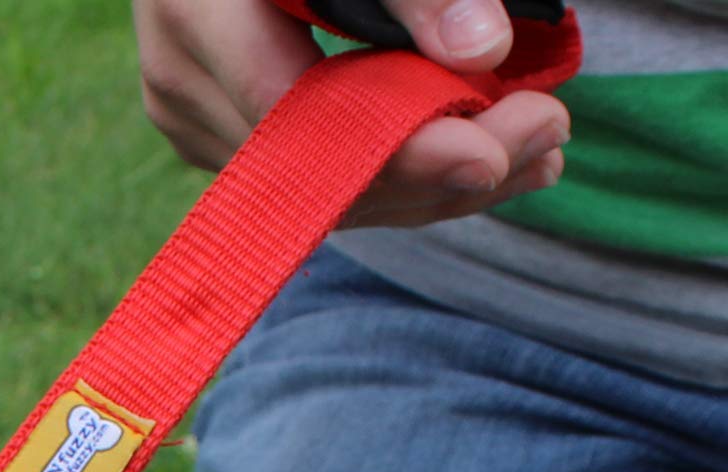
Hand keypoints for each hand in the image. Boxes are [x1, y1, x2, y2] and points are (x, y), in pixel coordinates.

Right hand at [132, 0, 568, 226]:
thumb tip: (483, 53)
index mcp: (198, 10)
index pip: (294, 111)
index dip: (392, 146)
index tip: (489, 154)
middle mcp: (182, 80)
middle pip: (311, 171)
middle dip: (436, 169)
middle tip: (548, 136)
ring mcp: (196, 120)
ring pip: (318, 193)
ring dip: (433, 184)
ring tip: (538, 152)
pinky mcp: (224, 139)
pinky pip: (317, 182)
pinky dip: (405, 174)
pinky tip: (489, 160)